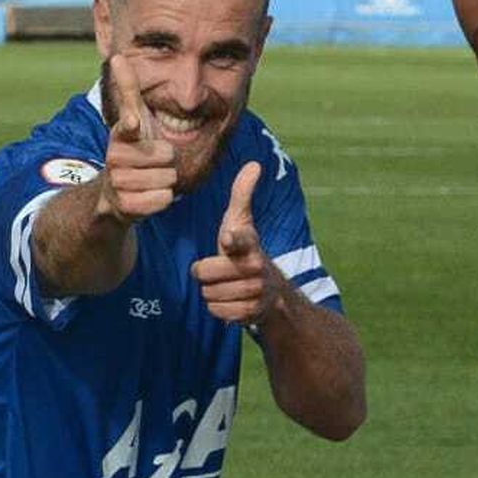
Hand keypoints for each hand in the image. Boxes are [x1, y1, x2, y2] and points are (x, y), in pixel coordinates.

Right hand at [97, 54, 178, 224]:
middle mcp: (114, 159)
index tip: (134, 123)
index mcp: (119, 135)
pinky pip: (162, 200)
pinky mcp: (124, 207)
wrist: (114, 195)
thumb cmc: (131, 152)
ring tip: (149, 180)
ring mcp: (117, 184)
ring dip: (165, 181)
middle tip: (152, 166)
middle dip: (166, 163)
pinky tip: (149, 197)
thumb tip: (118, 55)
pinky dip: (162, 200)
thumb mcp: (132, 121)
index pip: (126, 127)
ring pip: (166, 179)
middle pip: (165, 157)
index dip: (131, 125)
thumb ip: (128, 90)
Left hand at [191, 161, 280, 326]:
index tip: (226, 238)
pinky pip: (217, 313)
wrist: (272, 292)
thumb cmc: (245, 250)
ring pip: (209, 295)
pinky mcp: (251, 313)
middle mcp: (255, 268)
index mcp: (250, 244)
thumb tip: (254, 164)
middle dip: (205, 275)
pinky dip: (218, 309)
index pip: (239, 240)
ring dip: (211, 292)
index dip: (232, 239)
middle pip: (206, 275)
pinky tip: (229, 300)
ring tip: (225, 285)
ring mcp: (255, 292)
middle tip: (218, 270)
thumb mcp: (241, 222)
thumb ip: (242, 194)